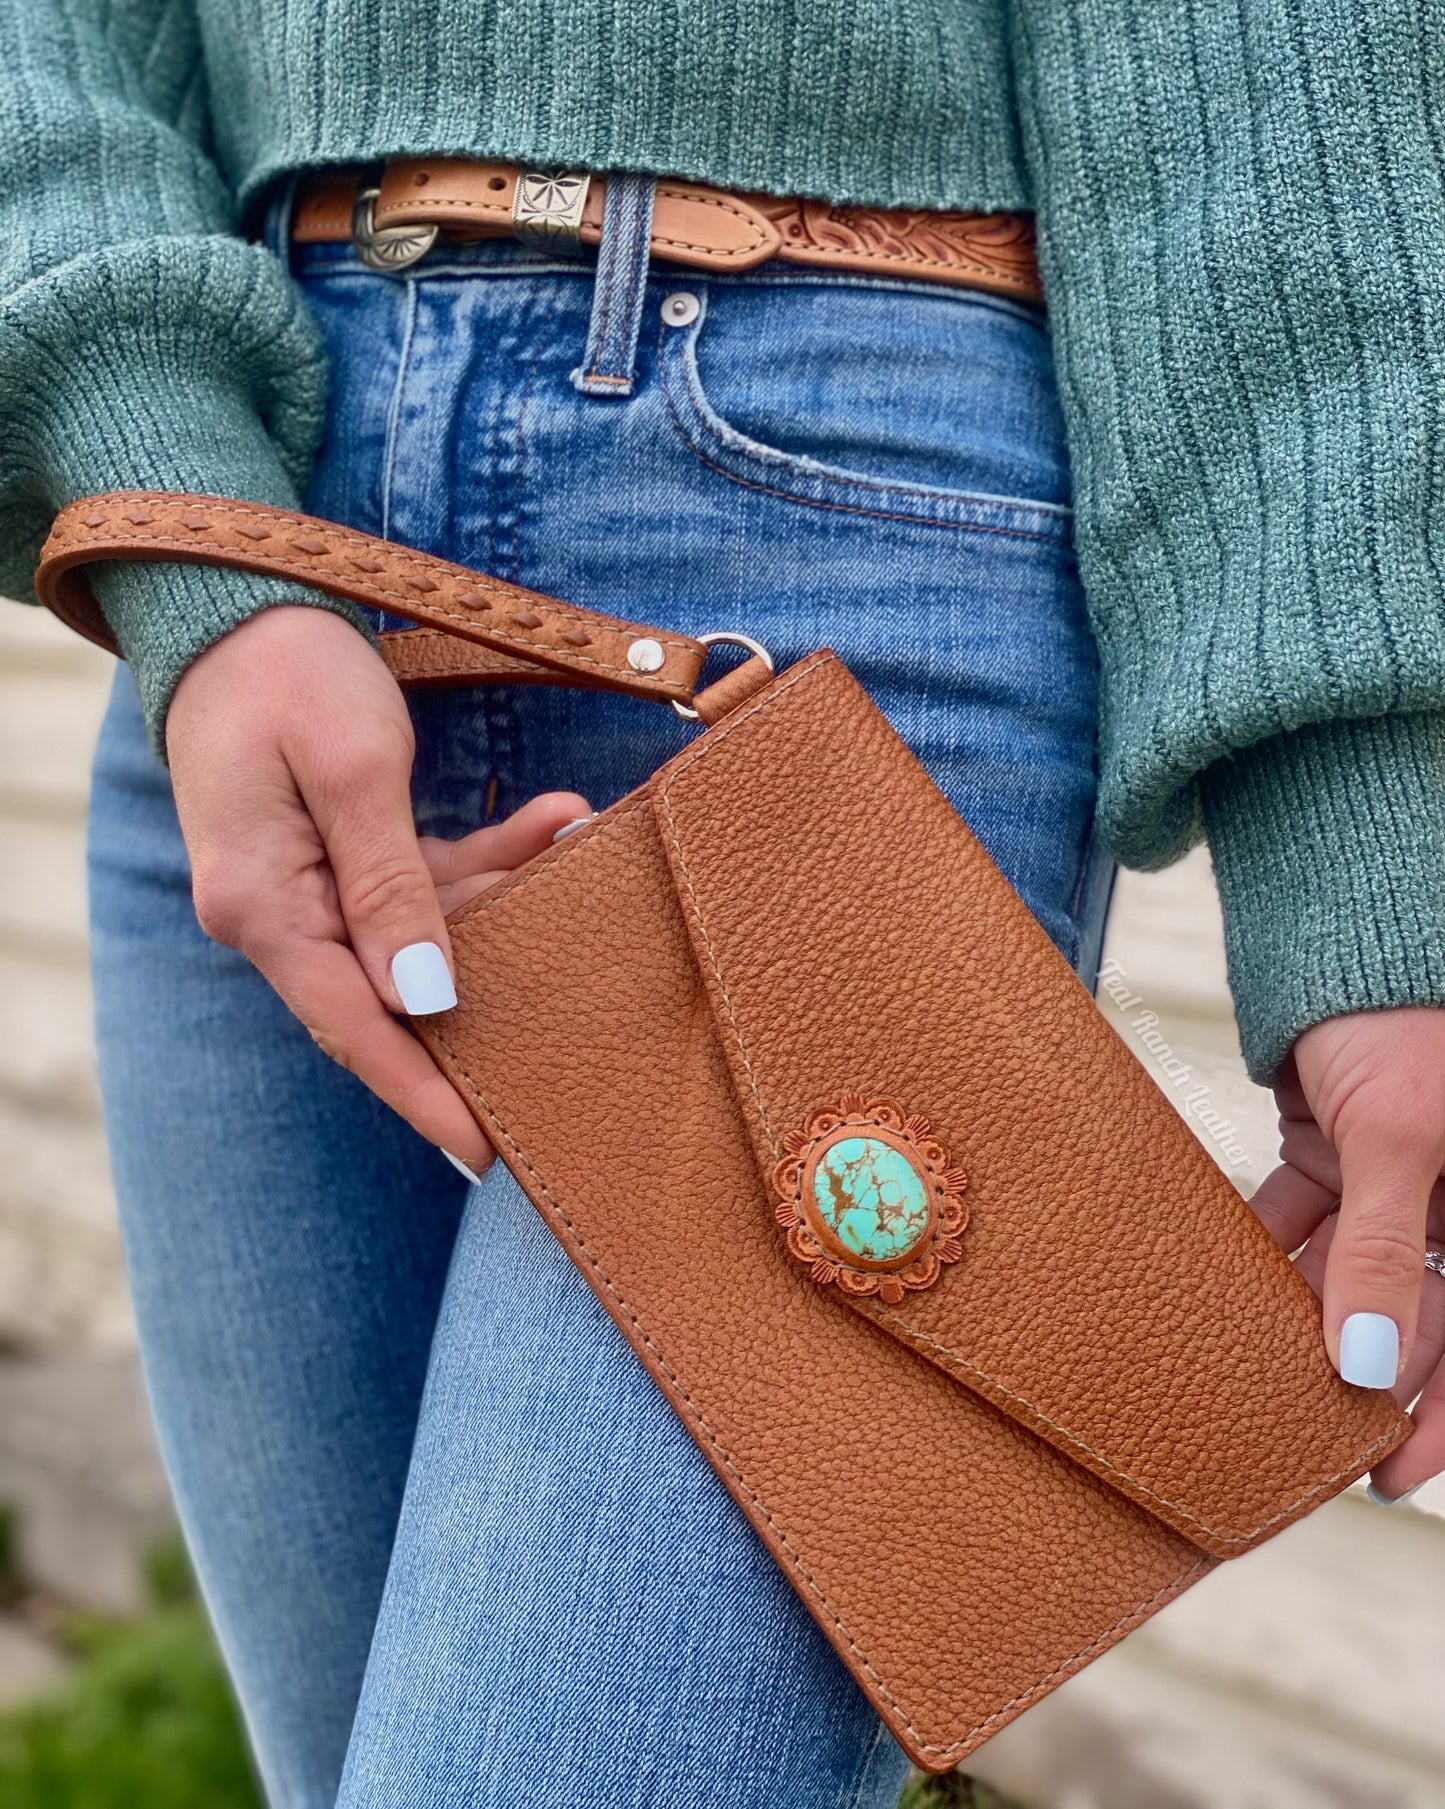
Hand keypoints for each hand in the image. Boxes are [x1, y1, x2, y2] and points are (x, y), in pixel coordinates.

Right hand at [166, 606, 588, 1172]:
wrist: (237, 604)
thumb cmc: (288, 675)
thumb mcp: (353, 773)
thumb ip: (391, 887)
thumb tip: (420, 996)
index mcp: (265, 908)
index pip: (353, 1028)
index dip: (422, 1094)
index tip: (484, 1153)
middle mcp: (280, 912)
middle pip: (391, 996)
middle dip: (483, 1009)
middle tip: (566, 1054)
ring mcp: (309, 885)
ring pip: (423, 933)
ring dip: (505, 899)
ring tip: (577, 845)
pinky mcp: (339, 853)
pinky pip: (421, 881)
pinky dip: (485, 858)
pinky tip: (552, 819)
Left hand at [1251, 1008, 1444, 1500]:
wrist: (1347, 927)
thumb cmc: (1405, 1018)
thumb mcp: (1400, 1138)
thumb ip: (1381, 1250)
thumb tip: (1370, 1363)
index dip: (1441, 1411)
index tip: (1390, 1475)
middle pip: (1416, 1312)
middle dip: (1369, 1375)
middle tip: (1311, 1443)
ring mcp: (1397, 1175)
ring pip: (1353, 1268)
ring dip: (1308, 1313)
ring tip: (1256, 1376)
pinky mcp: (1338, 1145)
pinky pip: (1307, 1213)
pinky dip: (1271, 1245)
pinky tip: (1228, 1283)